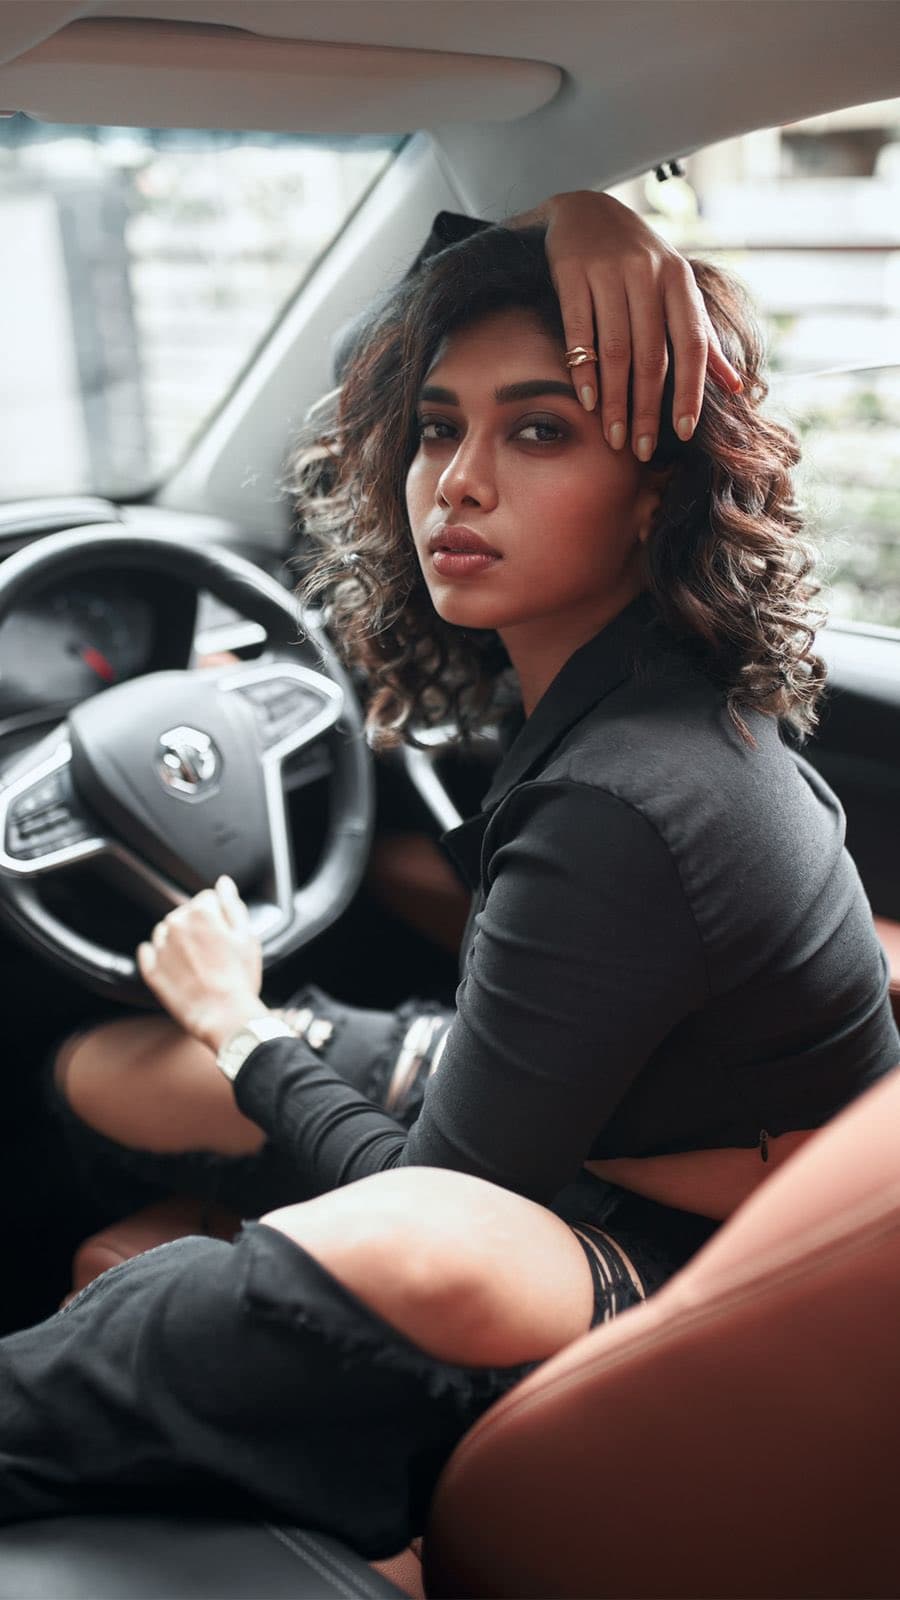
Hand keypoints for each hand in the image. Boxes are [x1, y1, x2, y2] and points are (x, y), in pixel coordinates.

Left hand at [137, 876, 264, 1053]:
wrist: (224, 1016)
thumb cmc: (239, 978)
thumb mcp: (247, 936)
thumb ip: (232, 904)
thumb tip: (224, 883)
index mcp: (201, 912)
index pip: (206, 899)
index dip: (219, 916)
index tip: (224, 934)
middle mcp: (176, 924)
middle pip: (185, 914)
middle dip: (198, 928)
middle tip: (215, 953)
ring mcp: (160, 947)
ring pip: (167, 932)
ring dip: (179, 941)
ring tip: (198, 964)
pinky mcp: (151, 969)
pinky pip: (149, 953)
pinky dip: (159, 956)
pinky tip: (177, 969)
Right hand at [507, 190, 742, 455]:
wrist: (586, 210)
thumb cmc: (639, 259)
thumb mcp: (676, 289)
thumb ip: (703, 337)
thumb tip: (736, 387)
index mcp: (679, 280)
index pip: (691, 344)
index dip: (690, 391)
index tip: (683, 432)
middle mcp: (648, 273)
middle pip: (651, 356)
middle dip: (646, 408)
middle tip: (639, 449)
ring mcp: (609, 271)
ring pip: (615, 350)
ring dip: (615, 400)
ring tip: (614, 437)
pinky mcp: (573, 272)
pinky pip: (580, 330)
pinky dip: (583, 369)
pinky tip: (588, 401)